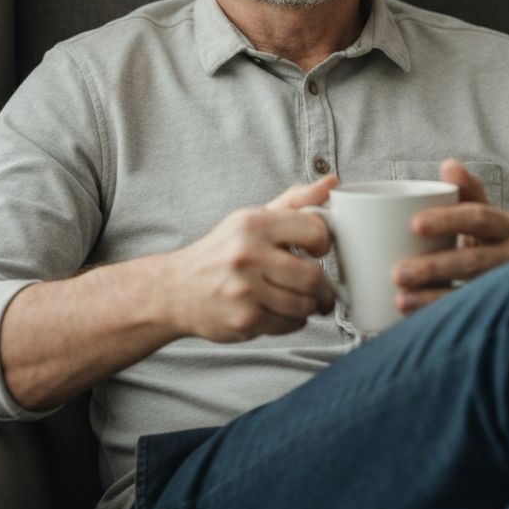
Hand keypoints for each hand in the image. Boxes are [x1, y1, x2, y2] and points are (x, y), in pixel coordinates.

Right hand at [162, 176, 336, 341]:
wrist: (175, 290)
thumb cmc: (222, 252)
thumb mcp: (253, 218)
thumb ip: (295, 201)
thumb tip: (333, 183)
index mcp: (253, 224)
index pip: (315, 230)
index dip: (323, 242)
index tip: (315, 249)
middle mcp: (247, 255)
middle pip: (313, 276)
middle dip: (319, 284)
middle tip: (313, 284)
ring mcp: (245, 290)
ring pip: (304, 304)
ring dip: (307, 305)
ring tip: (293, 297)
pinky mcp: (244, 320)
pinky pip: (290, 325)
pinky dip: (291, 321)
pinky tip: (276, 309)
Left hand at [393, 159, 508, 314]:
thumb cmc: (496, 245)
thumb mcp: (487, 218)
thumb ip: (468, 192)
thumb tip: (449, 165)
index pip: (479, 218)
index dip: (448, 220)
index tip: (414, 225)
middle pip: (475, 262)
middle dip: (434, 267)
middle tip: (397, 273)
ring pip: (473, 295)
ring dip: (433, 298)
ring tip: (400, 300)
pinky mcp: (505, 316)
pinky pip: (473, 320)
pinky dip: (443, 320)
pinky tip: (416, 322)